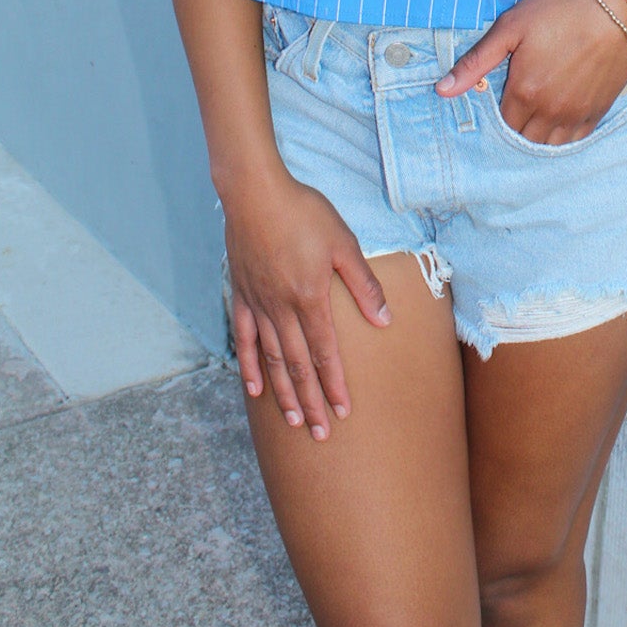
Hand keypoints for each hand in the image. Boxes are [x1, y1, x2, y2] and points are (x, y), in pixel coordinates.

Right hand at [223, 168, 390, 437]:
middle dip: (313, 402)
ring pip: (273, 360)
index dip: (335, 385)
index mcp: (311, 298)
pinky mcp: (241, 296)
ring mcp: (258, 305)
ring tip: (295, 421)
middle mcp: (282, 309)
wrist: (255, 193)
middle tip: (322, 433)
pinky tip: (255, 389)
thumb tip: (384, 321)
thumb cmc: (304, 212)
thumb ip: (363, 285)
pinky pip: (245, 339)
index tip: (344, 412)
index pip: (326, 353)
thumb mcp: (343, 243)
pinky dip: (250, 367)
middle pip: (299, 365)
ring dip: (285, 393)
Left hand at [436, 0, 626, 142]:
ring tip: (534, 119)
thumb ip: (476, 61)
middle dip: (515, 129)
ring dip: (538, 136)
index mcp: (524, 92)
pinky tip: (558, 123)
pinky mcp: (598, 111)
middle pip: (523, 138)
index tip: (498, 101)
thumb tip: (441, 90)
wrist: (617, 10)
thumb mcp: (511, 26)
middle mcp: (549, 111)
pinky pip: (575, 139)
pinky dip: (563, 137)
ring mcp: (576, 114)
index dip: (496, 116)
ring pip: (549, 144)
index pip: (501, 124)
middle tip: (515, 109)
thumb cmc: (561, 11)